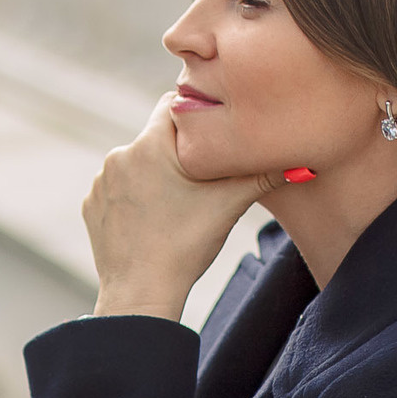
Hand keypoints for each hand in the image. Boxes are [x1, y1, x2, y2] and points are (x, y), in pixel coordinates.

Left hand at [84, 94, 273, 320]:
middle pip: (158, 136)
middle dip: (180, 151)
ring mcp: (101, 181)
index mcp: (149, 144)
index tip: (213, 134)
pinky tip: (153, 218)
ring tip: (177, 203)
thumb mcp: (230, 206)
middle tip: (202, 176)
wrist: (141, 293)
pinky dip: (136, 197)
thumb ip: (264, 174)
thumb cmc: (186, 246)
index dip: (198, 116)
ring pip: (138, 162)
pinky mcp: (92, 205)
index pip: (174, 104)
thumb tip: (304, 162)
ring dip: (156, 174)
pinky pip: (119, 188)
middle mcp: (118, 154)